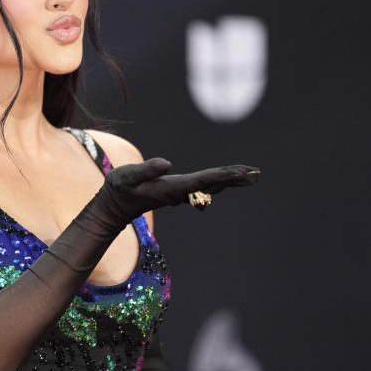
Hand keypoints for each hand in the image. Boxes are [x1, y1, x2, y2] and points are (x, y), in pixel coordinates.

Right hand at [91, 158, 260, 226]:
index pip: (202, 181)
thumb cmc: (118, 190)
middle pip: (212, 185)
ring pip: (211, 187)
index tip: (241, 173)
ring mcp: (179, 194)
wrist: (114, 207)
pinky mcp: (176, 192)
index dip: (222, 176)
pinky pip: (203, 187)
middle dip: (234, 179)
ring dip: (230, 180)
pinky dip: (219, 181)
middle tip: (256, 174)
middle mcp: (179, 193)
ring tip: (250, 175)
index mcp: (171, 188)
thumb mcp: (126, 176)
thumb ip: (145, 170)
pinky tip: (228, 180)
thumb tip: (167, 164)